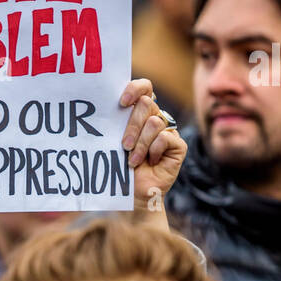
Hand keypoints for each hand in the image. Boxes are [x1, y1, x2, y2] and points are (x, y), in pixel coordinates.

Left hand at [119, 78, 186, 213]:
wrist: (132, 193)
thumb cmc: (119, 166)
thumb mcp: (113, 141)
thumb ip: (115, 122)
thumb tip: (103, 105)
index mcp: (139, 112)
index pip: (144, 87)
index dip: (135, 89)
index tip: (122, 102)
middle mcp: (155, 118)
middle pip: (147, 104)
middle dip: (132, 125)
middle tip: (124, 145)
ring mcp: (168, 131)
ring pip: (155, 122)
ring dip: (140, 144)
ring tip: (132, 160)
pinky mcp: (178, 146)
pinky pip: (165, 138)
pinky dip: (154, 150)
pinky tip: (150, 162)